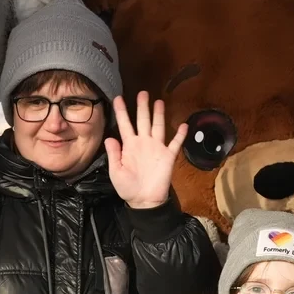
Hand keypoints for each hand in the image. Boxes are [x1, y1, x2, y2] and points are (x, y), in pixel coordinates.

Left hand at [104, 91, 185, 209]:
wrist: (144, 201)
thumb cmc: (128, 187)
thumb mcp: (115, 171)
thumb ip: (113, 154)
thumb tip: (109, 137)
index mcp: (129, 145)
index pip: (124, 124)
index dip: (121, 111)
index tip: (117, 98)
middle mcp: (143, 143)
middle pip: (143, 120)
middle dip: (142, 106)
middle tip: (142, 92)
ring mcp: (156, 148)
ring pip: (158, 126)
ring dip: (158, 114)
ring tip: (158, 101)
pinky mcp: (168, 156)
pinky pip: (175, 144)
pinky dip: (180, 135)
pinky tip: (184, 125)